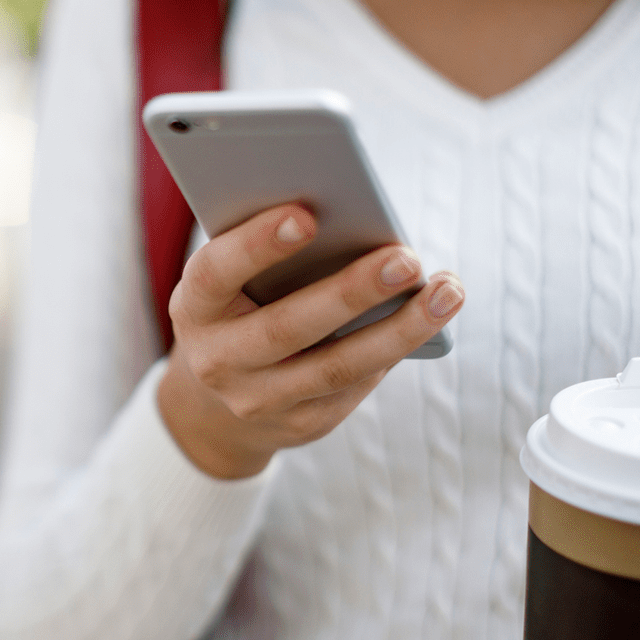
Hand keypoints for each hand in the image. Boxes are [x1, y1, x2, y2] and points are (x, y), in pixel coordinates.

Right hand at [156, 203, 463, 478]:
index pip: (217, 272)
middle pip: (287, 327)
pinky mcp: (302, 424)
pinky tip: (430, 320)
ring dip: (399, 328)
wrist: (219, 401)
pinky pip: (356, 385)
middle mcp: (217, 360)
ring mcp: (258, 400)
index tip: (306, 215)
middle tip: (406, 258)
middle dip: (351, 291)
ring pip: (336, 367)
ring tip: (446, 290)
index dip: (257, 245)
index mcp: (193, 307)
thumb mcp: (233, 281)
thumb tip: (353, 220)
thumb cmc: (240, 306)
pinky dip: (395, 348)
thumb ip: (268, 253)